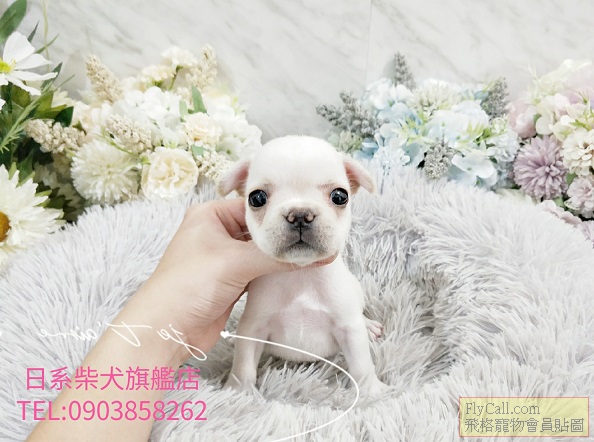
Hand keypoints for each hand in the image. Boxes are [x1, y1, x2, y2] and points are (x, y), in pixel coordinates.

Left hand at [136, 198, 332, 363]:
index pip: (255, 208)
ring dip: (282, 256)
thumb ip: (277, 257)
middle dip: (285, 237)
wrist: (166, 330)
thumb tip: (318, 253)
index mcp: (210, 215)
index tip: (313, 219)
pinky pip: (260, 271)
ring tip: (315, 252)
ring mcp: (224, 258)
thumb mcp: (235, 263)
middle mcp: (217, 232)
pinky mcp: (231, 280)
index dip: (283, 215)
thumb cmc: (188, 286)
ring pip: (261, 252)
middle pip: (261, 230)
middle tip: (319, 237)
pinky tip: (299, 270)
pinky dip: (275, 272)